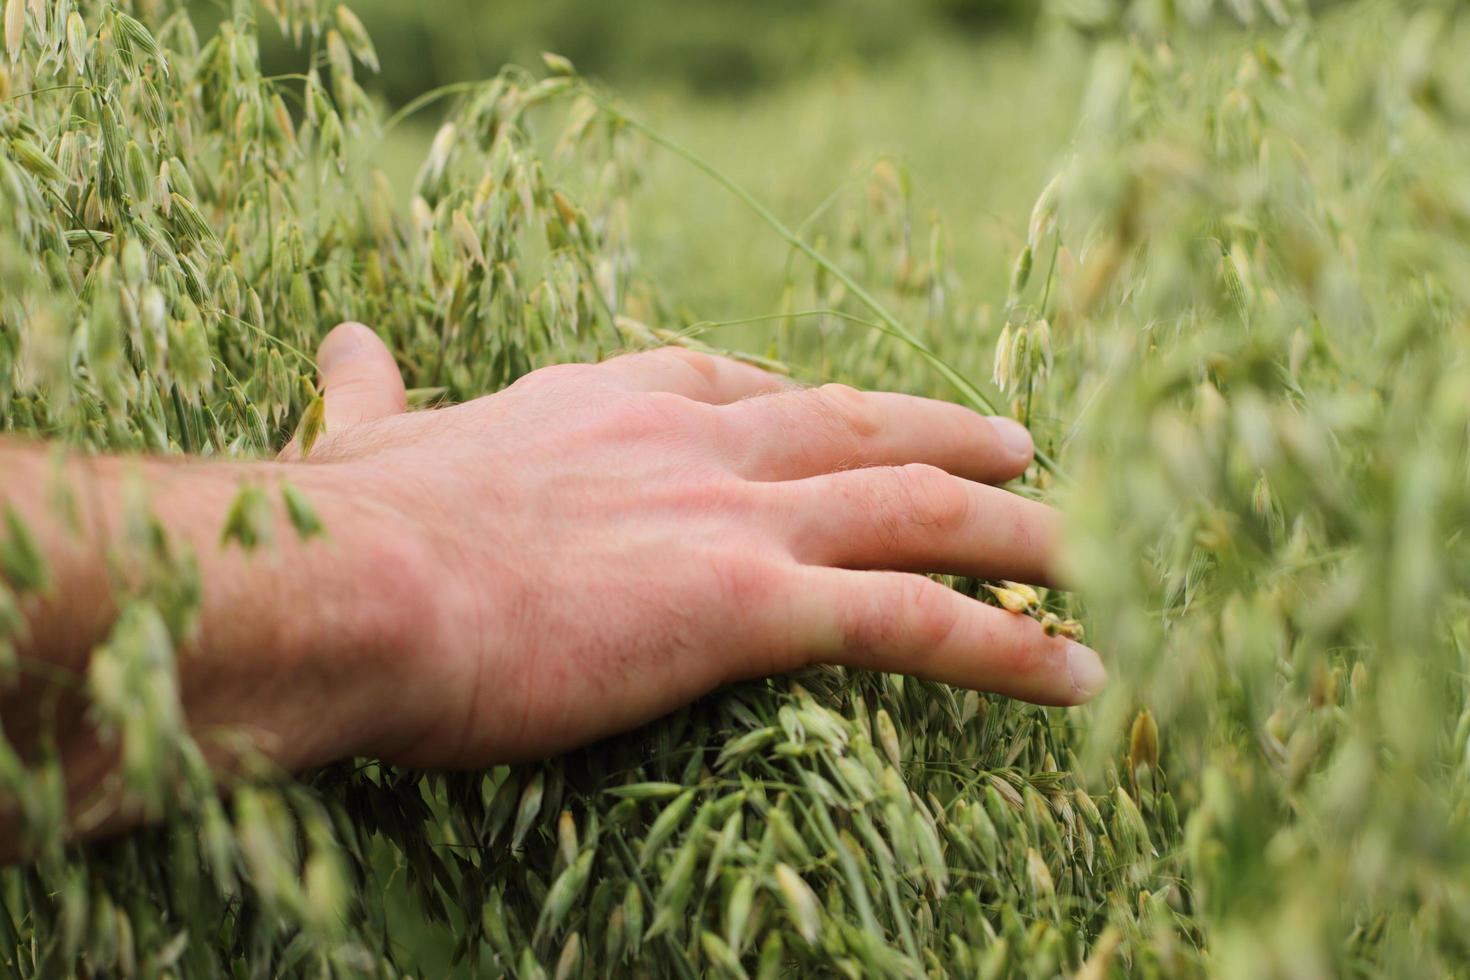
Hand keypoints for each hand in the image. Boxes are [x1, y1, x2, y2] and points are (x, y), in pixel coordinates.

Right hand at [299, 323, 1104, 768]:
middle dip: (944, 433)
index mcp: (605, 401)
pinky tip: (1076, 675)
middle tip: (1016, 444)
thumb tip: (342, 352)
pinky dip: (1010, 647)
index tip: (839, 409)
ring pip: (915, 510)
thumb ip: (375, 399)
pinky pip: (917, 624)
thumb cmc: (349, 531)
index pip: (732, 383)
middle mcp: (692, 440)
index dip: (800, 398)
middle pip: (855, 426)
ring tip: (1082, 550)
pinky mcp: (753, 606)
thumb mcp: (366, 441)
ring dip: (1012, 531)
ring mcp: (734, 517)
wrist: (349, 583)